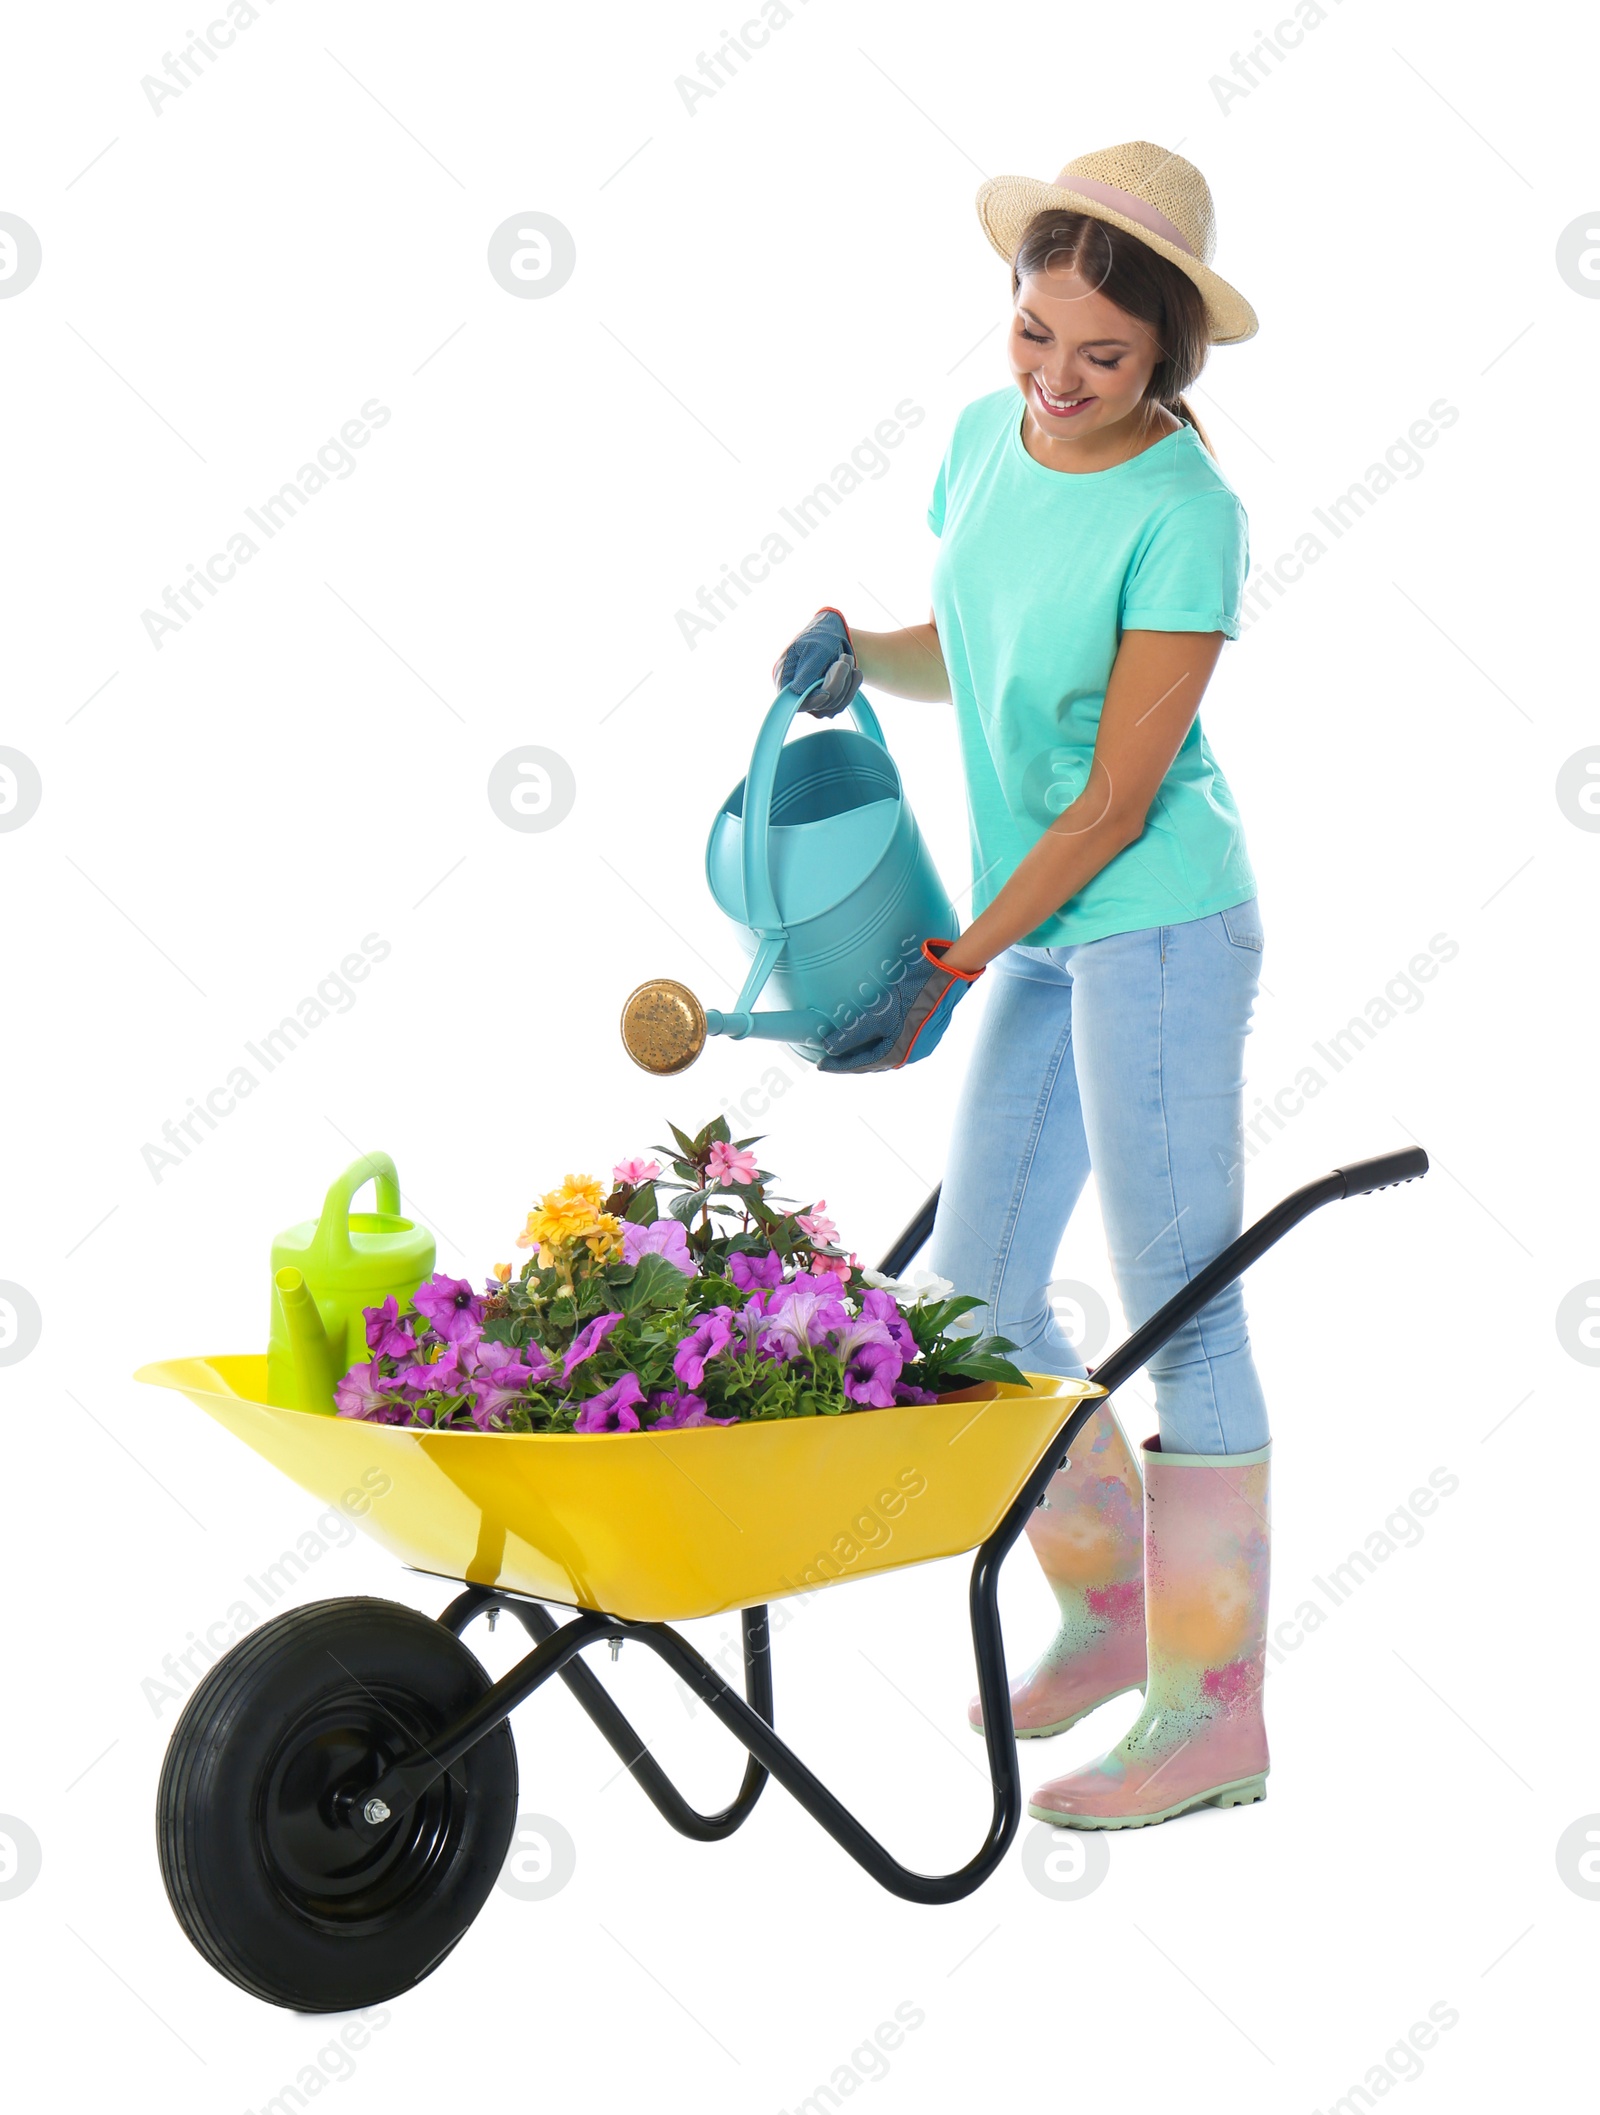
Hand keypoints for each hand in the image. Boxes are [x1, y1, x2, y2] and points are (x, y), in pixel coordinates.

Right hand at [772, 607, 860, 718]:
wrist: (833, 634)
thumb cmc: (820, 637)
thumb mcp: (813, 648)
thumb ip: (807, 669)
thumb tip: (798, 691)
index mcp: (785, 679)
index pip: (795, 702)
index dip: (811, 702)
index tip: (826, 695)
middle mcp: (797, 693)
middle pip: (819, 704)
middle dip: (836, 682)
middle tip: (844, 660)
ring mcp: (814, 699)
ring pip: (834, 705)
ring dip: (847, 682)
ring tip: (847, 659)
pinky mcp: (828, 701)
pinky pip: (844, 702)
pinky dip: (852, 686)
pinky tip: (854, 671)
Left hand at [817, 940, 983, 1073]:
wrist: (948, 976)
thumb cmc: (913, 992)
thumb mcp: (878, 1012)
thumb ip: (853, 1033)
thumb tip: (829, 1047)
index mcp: (898, 1054)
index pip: (862, 1065)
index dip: (839, 1065)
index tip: (821, 1065)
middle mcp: (910, 1055)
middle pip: (873, 1062)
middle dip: (851, 1060)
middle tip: (831, 1058)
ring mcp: (920, 1044)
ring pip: (886, 1053)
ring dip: (866, 1051)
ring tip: (848, 1048)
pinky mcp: (925, 1032)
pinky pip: (896, 1042)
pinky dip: (880, 1042)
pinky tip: (872, 1035)